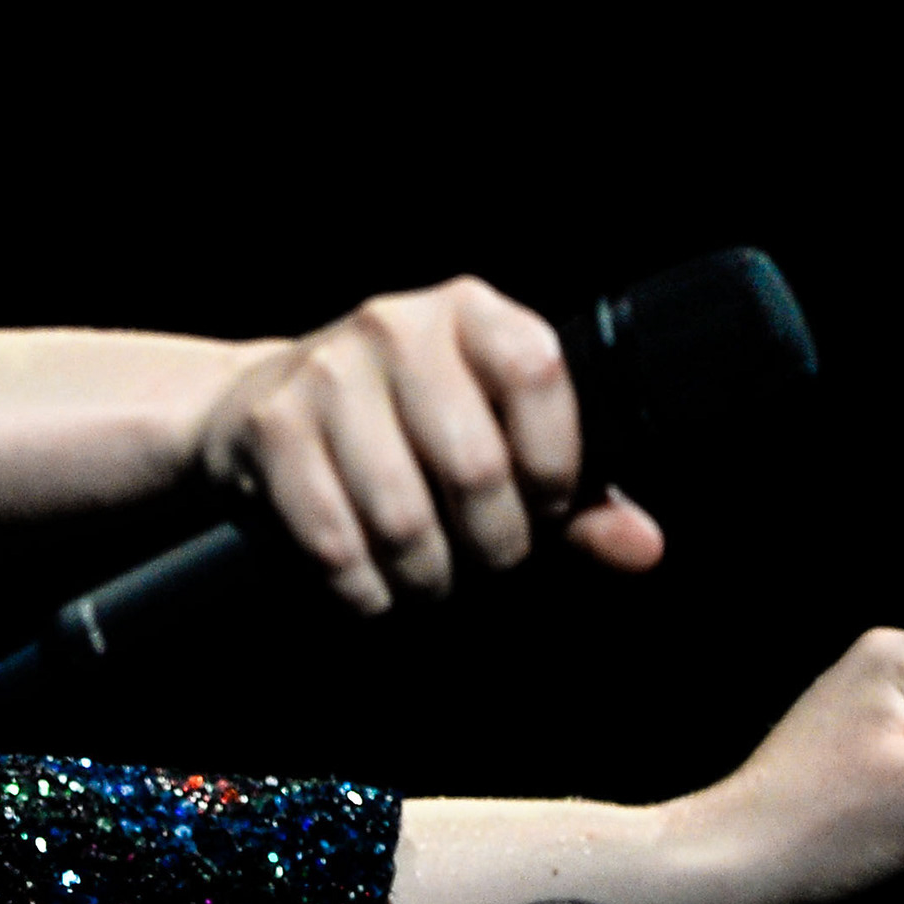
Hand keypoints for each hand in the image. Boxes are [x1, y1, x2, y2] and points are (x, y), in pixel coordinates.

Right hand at [198, 277, 664, 612]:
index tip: (544, 507)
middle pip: (474, 466)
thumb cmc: (402, 429)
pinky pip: (335, 541)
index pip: (535, 372)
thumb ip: (575, 496)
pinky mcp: (272, 428)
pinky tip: (374, 584)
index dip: (553, 463)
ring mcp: (326, 373)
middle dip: (493, 545)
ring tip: (431, 579)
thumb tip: (643, 547)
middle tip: (486, 562)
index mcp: (471, 314)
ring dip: (427, 577)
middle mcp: (396, 326)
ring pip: (402, 517)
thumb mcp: (496, 442)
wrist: (260, 411)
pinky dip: (364, 589)